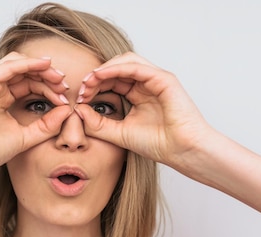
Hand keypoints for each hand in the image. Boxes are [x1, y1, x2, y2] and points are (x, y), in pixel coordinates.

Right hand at [0, 52, 72, 175]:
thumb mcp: (27, 136)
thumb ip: (47, 125)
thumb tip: (66, 110)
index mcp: (3, 99)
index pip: (30, 84)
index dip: (49, 88)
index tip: (65, 99)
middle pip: (26, 71)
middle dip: (48, 75)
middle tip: (64, 84)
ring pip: (18, 63)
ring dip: (40, 67)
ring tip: (57, 77)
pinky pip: (8, 67)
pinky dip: (28, 63)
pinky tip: (44, 66)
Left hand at [74, 52, 214, 166]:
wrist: (182, 151)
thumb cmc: (158, 144)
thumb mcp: (118, 134)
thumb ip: (98, 124)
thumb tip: (78, 111)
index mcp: (138, 95)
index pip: (112, 81)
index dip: (93, 86)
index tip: (79, 99)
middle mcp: (147, 84)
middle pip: (116, 69)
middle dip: (96, 77)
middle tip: (81, 89)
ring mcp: (156, 79)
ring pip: (125, 61)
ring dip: (104, 69)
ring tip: (89, 81)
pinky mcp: (163, 78)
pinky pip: (136, 66)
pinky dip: (116, 68)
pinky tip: (101, 76)